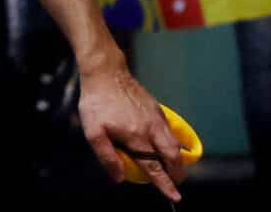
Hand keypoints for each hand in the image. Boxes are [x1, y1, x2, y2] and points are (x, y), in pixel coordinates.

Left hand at [77, 62, 186, 200]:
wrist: (106, 72)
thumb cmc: (96, 102)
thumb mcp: (93, 131)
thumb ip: (106, 156)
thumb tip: (118, 177)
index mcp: (136, 137)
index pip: (155, 167)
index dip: (165, 184)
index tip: (175, 197)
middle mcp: (151, 128)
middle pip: (172, 157)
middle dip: (177, 173)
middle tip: (175, 183)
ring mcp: (157, 118)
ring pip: (175, 144)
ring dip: (177, 159)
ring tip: (174, 169)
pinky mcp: (157, 109)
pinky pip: (170, 131)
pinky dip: (173, 143)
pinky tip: (166, 146)